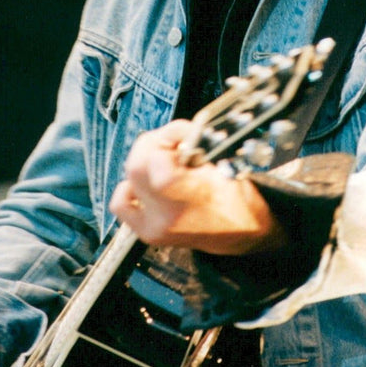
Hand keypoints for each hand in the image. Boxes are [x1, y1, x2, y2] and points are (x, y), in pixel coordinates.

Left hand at [109, 119, 285, 254]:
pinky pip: (121, 203)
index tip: (185, 133)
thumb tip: (177, 131)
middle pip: (136, 166)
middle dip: (153, 145)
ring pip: (127, 179)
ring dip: (145, 162)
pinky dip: (130, 186)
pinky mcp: (149, 233)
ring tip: (167, 163)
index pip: (156, 159)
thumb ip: (196, 145)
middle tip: (175, 144)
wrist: (244, 235)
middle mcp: (167, 216)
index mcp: (191, 198)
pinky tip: (150, 182)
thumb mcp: (226, 164)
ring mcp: (155, 227)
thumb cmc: (240, 200)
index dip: (168, 136)